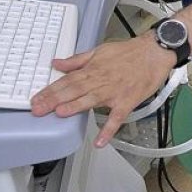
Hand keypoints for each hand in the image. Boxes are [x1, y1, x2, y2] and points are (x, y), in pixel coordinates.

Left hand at [30, 35, 177, 146]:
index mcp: (92, 69)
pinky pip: (117, 118)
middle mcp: (100, 81)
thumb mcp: (99, 51)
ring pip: (90, 100)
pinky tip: (99, 141)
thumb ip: (77, 60)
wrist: (154, 52)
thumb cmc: (129, 52)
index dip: (49, 90)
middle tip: (38, 109)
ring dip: (74, 107)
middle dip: (54, 100)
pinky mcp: (127, 102)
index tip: (36, 99)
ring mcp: (113, 93)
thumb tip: (57, 63)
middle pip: (73, 90)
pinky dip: (109, 130)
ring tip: (59, 114)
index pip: (66, 80)